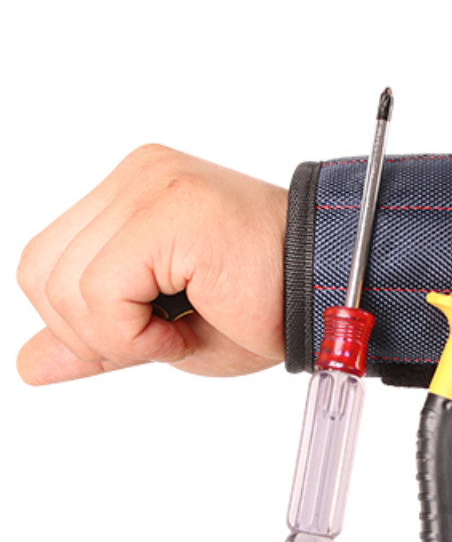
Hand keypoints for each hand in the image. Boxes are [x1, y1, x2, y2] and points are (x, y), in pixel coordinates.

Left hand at [17, 144, 286, 384]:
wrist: (331, 293)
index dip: (82, 321)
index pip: (48, 262)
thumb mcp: (163, 330)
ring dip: (117, 335)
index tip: (151, 332)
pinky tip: (183, 327)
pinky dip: (133, 333)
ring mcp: (150, 184)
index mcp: (132, 194)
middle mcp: (136, 177)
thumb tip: (30, 364)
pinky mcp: (168, 208)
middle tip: (165, 334)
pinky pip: (99, 291)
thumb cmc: (264, 307)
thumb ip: (95, 337)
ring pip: (59, 283)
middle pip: (40, 270)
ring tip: (180, 327)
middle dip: (92, 331)